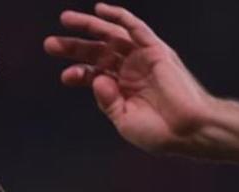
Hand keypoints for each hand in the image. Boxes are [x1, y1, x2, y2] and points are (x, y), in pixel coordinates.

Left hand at [45, 3, 214, 152]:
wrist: (189, 130)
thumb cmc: (159, 132)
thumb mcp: (124, 120)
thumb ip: (108, 101)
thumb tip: (95, 78)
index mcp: (121, 90)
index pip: (93, 74)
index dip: (77, 73)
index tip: (66, 77)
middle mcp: (130, 71)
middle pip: (96, 53)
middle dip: (73, 48)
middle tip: (49, 45)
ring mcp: (143, 59)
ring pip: (111, 37)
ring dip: (89, 26)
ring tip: (65, 19)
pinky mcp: (156, 51)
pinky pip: (136, 29)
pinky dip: (119, 18)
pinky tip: (100, 10)